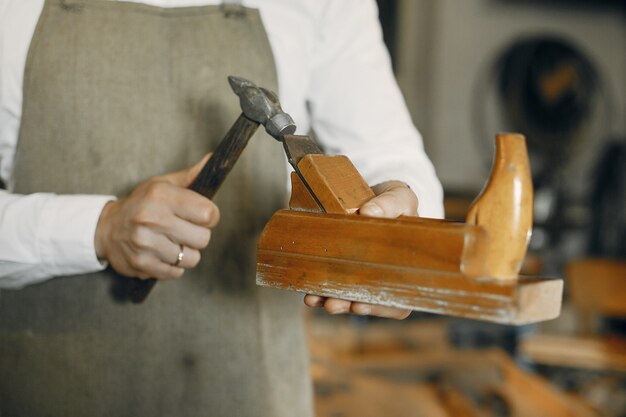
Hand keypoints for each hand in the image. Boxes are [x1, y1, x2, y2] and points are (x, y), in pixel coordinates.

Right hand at [95, 153, 219, 279]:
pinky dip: (173, 265)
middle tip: (185, 230)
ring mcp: (145, 244)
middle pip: (203, 239)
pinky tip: (162, 253)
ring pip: (192, 258)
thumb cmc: (141, 204)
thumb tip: (213, 159)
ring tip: (172, 241)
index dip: (210, 216)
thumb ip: (190, 176)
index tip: (201, 216)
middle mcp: (152, 219)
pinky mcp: (141, 264)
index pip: (208, 213)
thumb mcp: (162, 184)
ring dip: (186, 252)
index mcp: (161, 195)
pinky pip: (176, 272)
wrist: (106, 228)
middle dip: (198, 236)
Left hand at [303, 180, 417, 319]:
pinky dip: (323, 291)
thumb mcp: (400, 198)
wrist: (378, 197)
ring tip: (315, 299)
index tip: (358, 307)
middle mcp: (389, 276)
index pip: (399, 299)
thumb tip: (370, 212)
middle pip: (371, 302)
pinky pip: (337, 286)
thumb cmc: (396, 201)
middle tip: (331, 305)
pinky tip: (311, 293)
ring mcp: (367, 274)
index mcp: (408, 267)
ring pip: (353, 298)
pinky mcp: (348, 268)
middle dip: (349, 305)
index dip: (379, 307)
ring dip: (333, 301)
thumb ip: (390, 204)